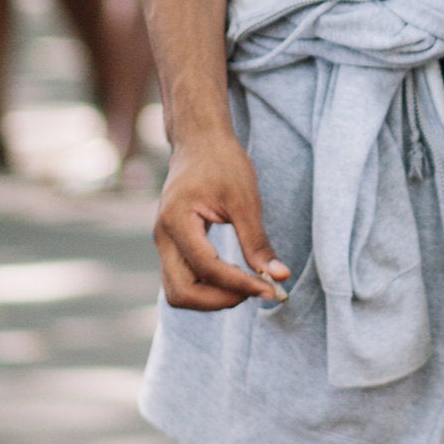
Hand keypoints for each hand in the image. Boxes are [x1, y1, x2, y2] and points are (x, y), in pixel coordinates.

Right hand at [154, 124, 290, 311]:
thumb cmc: (222, 163)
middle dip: (219, 300)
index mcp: (177, 221)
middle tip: (256, 291)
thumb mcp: (245, 200)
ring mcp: (164, 244)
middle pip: (181, 292)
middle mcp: (163, 237)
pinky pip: (183, 281)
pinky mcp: (172, 247)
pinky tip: (235, 278)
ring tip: (247, 286)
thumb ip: (257, 242)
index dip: (240, 283)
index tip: (270, 289)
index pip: (207, 268)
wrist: (199, 142)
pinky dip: (207, 288)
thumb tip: (279, 277)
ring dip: (212, 299)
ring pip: (178, 292)